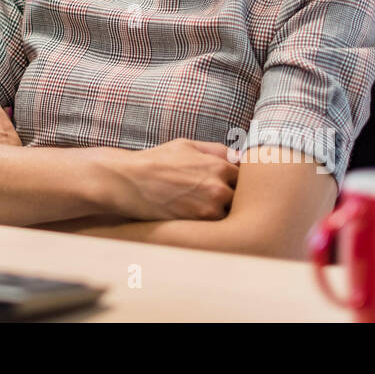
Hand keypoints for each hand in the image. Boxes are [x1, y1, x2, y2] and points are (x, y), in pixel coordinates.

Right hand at [107, 138, 237, 220]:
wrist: (129, 182)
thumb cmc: (156, 161)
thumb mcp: (186, 145)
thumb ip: (216, 150)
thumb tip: (239, 156)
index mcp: (219, 165)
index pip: (246, 178)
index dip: (237, 181)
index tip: (228, 183)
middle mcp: (219, 188)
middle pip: (242, 199)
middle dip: (233, 198)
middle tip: (215, 197)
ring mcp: (209, 209)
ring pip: (230, 215)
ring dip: (223, 213)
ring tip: (203, 207)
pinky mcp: (197, 226)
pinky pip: (215, 228)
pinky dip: (210, 224)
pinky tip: (195, 216)